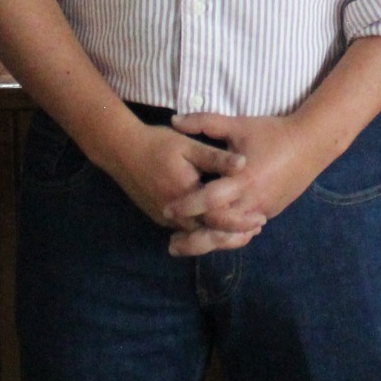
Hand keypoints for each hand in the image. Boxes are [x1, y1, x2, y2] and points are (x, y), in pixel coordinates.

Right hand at [91, 116, 253, 243]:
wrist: (120, 149)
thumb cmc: (157, 144)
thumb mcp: (189, 146)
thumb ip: (216, 158)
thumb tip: (244, 163)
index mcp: (186, 195)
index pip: (218, 219)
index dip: (240, 221)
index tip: (260, 219)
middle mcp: (174, 214)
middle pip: (209, 235)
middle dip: (233, 236)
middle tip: (254, 231)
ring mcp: (164, 218)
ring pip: (196, 236)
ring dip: (218, 236)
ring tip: (241, 232)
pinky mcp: (158, 216)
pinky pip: (185, 230)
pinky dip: (202, 231)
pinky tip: (216, 226)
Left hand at [161, 108, 339, 256]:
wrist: (311, 143)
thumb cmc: (272, 132)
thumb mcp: (238, 125)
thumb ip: (206, 122)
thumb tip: (174, 121)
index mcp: (243, 179)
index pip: (210, 200)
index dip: (188, 206)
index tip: (167, 209)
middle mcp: (253, 200)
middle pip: (220, 229)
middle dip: (195, 239)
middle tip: (171, 244)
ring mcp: (264, 210)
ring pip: (233, 236)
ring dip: (210, 244)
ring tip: (187, 246)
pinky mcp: (271, 212)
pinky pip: (245, 230)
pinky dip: (228, 236)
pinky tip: (212, 239)